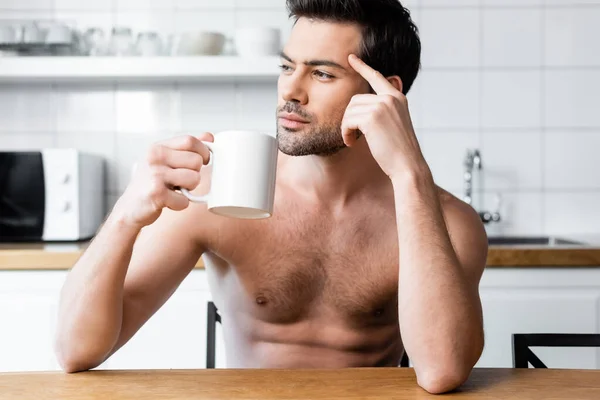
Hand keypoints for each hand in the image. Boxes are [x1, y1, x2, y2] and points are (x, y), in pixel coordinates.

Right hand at [113, 133, 212, 228]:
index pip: (190, 140)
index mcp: (158, 147)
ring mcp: (155, 174)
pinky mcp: (156, 193)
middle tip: (181, 181)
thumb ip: (186, 148)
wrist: (130, 208)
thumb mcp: (165, 160)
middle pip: (196, 161)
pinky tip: (167, 202)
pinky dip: (180, 204)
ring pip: (194, 179)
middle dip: (195, 174)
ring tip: (174, 190)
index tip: (204, 160)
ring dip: (189, 190)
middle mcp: (155, 157)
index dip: (203, 151)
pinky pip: (185, 200)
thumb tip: (209, 137)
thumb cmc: (150, 183)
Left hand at [342, 54, 426, 179]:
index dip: (362, 67)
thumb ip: (382, 111)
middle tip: (352, 136)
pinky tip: (352, 143)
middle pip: (355, 100)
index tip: (351, 58)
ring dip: (347, 128)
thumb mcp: (394, 125)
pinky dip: (346, 133)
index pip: (377, 77)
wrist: (407, 165)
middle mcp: (390, 98)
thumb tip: (358, 108)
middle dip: (349, 119)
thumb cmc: (398, 151)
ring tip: (353, 141)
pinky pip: (348, 120)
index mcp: (397, 98)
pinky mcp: (372, 117)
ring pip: (349, 111)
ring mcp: (382, 106)